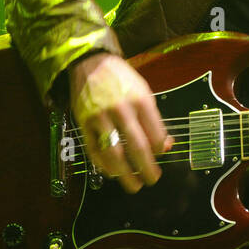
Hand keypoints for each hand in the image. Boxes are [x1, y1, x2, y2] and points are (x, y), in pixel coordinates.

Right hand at [69, 52, 174, 193]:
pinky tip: (113, 173)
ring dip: (125, 174)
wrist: (90, 64)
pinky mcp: (84, 123)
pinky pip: (94, 151)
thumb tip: (165, 146)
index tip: (160, 156)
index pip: (155, 134)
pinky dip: (104, 166)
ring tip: (134, 185)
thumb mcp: (144, 91)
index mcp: (140, 100)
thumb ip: (154, 118)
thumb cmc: (121, 78)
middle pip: (137, 147)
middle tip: (152, 179)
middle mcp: (121, 110)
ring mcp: (100, 118)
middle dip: (146, 169)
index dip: (159, 150)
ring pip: (114, 153)